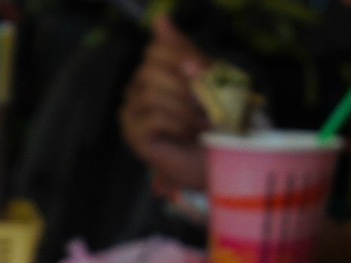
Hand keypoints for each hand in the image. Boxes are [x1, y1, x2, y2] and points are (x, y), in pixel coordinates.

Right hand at [121, 17, 209, 195]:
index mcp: (154, 71)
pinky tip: (190, 133)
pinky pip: (152, 119)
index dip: (180, 57)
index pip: (155, 50)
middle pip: (150, 72)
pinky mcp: (134, 135)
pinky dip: (177, 124)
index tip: (202, 72)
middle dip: (183, 87)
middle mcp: (138, 89)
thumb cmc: (214, 117)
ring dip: (185, 109)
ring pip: (151, 96)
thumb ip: (184, 50)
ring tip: (203, 122)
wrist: (218, 156)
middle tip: (205, 104)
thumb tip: (160, 19)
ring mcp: (132, 113)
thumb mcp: (206, 77)